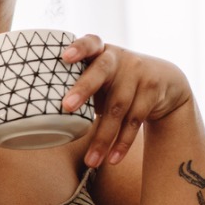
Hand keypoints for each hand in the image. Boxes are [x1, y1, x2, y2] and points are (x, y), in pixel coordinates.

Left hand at [61, 35, 192, 167]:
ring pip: (117, 107)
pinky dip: (122, 143)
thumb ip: (78, 82)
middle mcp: (119, 58)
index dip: (78, 48)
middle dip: (83, 89)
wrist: (166, 80)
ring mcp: (138, 73)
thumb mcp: (100, 74)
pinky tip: (111, 159)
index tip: (65, 56)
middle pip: (101, 71)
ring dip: (103, 138)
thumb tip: (38, 109)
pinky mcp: (152, 91)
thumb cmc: (116, 80)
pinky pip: (135, 121)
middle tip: (66, 106)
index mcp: (100, 51)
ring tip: (90, 162)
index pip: (89, 42)